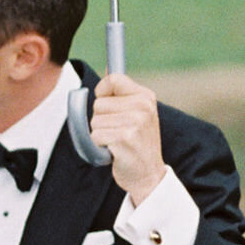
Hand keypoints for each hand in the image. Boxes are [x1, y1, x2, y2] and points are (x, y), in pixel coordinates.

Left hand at [87, 73, 165, 201]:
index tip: (107, 105)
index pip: (114, 80)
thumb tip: (108, 68)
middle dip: (102, 120)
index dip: (103, 92)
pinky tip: (115, 152)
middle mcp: (142, 107)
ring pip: (95, 122)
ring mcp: (134, 123)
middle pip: (99, 104)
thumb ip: (123, 94)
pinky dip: (99, 147)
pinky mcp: (124, 139)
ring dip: (100, 135)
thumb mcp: (138, 114)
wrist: (149, 176)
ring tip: (117, 142)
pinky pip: (95, 137)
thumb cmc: (138, 144)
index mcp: (146, 97)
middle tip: (118, 132)